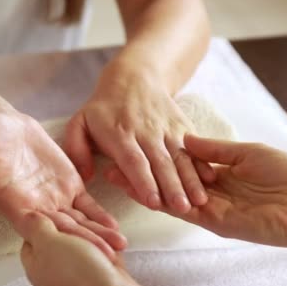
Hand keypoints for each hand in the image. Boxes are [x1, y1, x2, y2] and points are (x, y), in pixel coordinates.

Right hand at [0, 110, 126, 258]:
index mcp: (15, 206)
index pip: (41, 230)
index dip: (59, 242)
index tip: (79, 256)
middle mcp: (37, 208)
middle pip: (65, 232)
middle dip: (87, 244)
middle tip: (111, 257)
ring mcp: (54, 197)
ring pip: (79, 221)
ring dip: (98, 233)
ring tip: (121, 245)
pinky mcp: (67, 183)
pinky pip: (86, 204)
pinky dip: (100, 214)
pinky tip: (116, 225)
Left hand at [19, 212, 158, 285]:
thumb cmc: (78, 276)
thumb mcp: (49, 243)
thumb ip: (37, 227)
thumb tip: (27, 217)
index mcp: (37, 263)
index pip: (34, 238)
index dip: (43, 222)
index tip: (56, 210)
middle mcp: (56, 271)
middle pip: (64, 237)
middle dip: (78, 226)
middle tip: (85, 221)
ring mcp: (80, 276)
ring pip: (88, 245)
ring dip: (99, 237)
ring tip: (110, 235)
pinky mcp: (103, 279)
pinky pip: (105, 256)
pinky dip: (111, 247)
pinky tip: (117, 242)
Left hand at [64, 63, 213, 213]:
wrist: (134, 77)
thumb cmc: (103, 108)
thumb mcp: (79, 122)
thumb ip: (76, 149)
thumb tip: (84, 176)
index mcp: (119, 134)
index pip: (134, 161)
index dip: (143, 181)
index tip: (153, 202)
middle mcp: (146, 132)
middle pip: (161, 162)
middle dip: (173, 187)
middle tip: (182, 208)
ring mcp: (167, 129)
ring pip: (181, 157)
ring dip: (191, 180)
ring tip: (200, 200)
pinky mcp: (182, 127)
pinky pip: (194, 148)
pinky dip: (203, 163)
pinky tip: (211, 179)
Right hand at [107, 135, 286, 268]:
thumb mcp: (247, 152)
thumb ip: (215, 150)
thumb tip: (186, 139)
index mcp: (221, 173)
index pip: (180, 164)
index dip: (157, 156)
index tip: (134, 143)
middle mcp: (210, 192)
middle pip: (168, 180)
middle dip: (140, 172)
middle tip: (112, 160)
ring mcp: (209, 208)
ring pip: (167, 196)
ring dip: (141, 186)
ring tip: (112, 174)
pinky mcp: (212, 221)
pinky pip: (180, 209)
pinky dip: (157, 199)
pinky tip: (136, 189)